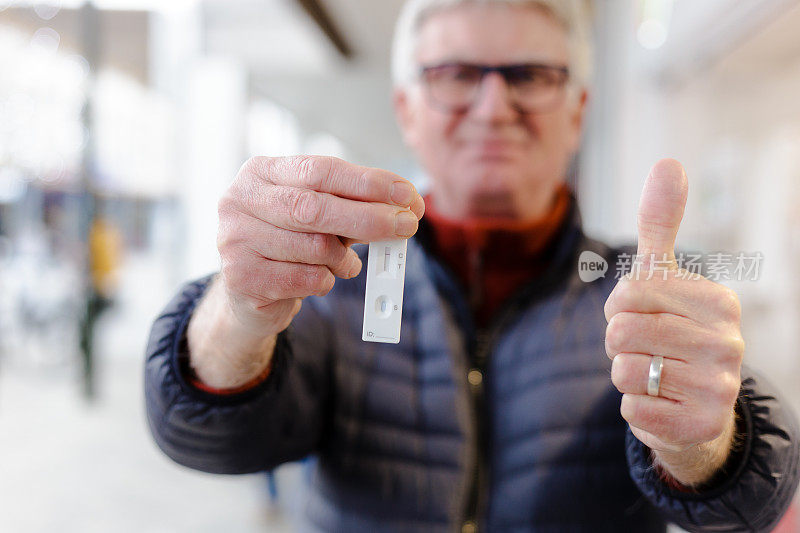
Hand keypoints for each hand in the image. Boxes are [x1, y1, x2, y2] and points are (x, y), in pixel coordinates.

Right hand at [188, 156, 423, 387]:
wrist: (248, 293)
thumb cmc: (289, 244)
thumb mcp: (317, 216)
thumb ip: (352, 206)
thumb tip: (404, 207)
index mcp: (260, 172)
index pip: (320, 170)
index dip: (367, 182)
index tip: (406, 194)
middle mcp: (239, 200)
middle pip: (315, 207)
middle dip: (369, 218)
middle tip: (406, 226)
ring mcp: (234, 240)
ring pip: (315, 248)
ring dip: (344, 259)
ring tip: (344, 263)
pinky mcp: (240, 278)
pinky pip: (306, 279)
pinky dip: (326, 281)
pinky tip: (321, 278)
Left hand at [604, 159, 743, 485]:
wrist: (693, 403)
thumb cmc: (670, 330)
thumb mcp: (663, 277)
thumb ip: (661, 223)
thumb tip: (669, 161)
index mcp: (720, 302)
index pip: (630, 293)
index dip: (620, 306)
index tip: (642, 314)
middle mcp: (729, 344)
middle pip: (622, 331)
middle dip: (618, 341)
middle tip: (645, 347)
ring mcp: (720, 388)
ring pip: (624, 370)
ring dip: (625, 373)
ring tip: (654, 373)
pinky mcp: (701, 426)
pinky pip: (632, 408)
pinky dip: (634, 405)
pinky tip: (660, 402)